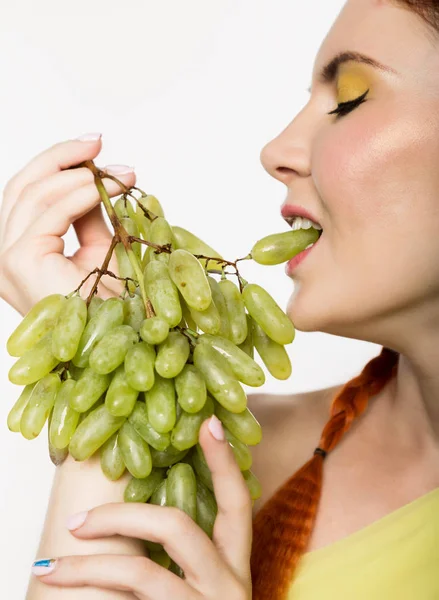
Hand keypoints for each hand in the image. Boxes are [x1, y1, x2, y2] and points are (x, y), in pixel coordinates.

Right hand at [0, 134, 136, 315]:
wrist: (114, 344)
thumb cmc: (108, 306)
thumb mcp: (97, 248)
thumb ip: (89, 214)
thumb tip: (96, 176)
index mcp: (18, 250)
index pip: (26, 194)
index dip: (57, 163)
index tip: (94, 147)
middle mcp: (3, 253)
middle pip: (22, 186)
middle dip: (62, 157)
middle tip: (98, 142)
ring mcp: (6, 258)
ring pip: (33, 194)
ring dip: (79, 175)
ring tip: (118, 172)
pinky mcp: (19, 261)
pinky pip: (50, 214)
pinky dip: (81, 194)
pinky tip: (107, 187)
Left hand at [31, 416, 252, 599]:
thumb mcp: (202, 593)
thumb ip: (181, 561)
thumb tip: (131, 520)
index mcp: (236, 568)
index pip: (237, 503)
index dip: (225, 461)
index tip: (207, 422)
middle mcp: (228, 587)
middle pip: (179, 528)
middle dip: (122, 517)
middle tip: (76, 521)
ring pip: (142, 575)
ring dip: (88, 567)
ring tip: (48, 568)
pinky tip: (67, 598)